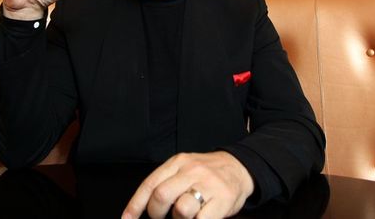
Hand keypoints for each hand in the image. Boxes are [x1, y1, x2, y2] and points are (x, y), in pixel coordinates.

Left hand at [122, 151, 253, 218]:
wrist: (239, 168)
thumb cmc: (207, 174)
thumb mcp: (184, 169)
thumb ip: (166, 183)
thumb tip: (143, 208)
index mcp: (178, 162)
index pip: (150, 184)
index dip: (135, 205)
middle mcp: (191, 170)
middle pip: (162, 196)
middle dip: (156, 214)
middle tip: (162, 218)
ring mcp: (208, 184)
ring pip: (181, 209)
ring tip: (187, 216)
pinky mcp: (222, 199)